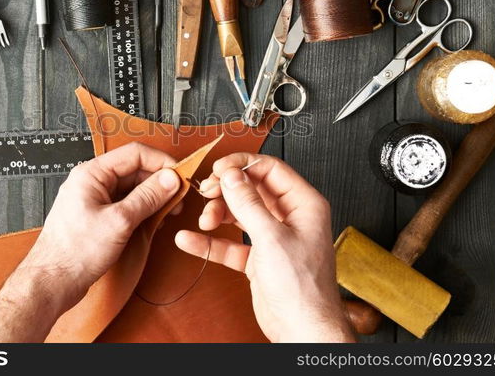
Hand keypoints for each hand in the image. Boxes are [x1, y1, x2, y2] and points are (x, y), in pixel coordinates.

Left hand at [25, 142, 181, 309]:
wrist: (53, 282)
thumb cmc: (74, 253)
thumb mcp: (119, 222)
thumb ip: (147, 197)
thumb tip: (169, 179)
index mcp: (91, 174)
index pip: (135, 154)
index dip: (161, 162)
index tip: (180, 174)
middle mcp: (92, 182)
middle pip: (134, 170)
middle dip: (159, 182)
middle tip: (179, 197)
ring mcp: (94, 199)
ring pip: (131, 188)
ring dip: (153, 197)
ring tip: (169, 211)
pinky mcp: (98, 216)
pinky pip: (125, 204)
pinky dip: (142, 210)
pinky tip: (154, 221)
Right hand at [174, 153, 353, 342]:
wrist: (302, 330)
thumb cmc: (303, 288)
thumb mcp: (271, 237)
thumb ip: (248, 203)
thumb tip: (232, 175)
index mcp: (303, 204)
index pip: (270, 169)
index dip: (242, 165)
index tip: (219, 169)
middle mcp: (288, 217)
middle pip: (251, 189)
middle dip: (226, 191)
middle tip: (208, 192)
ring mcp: (272, 238)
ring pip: (238, 214)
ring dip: (217, 214)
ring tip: (204, 221)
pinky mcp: (258, 259)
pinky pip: (229, 243)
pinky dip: (210, 242)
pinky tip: (191, 239)